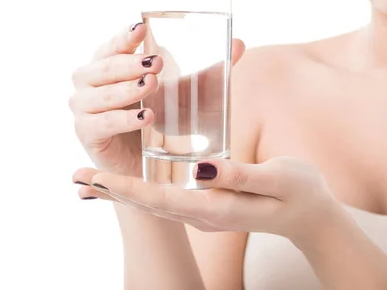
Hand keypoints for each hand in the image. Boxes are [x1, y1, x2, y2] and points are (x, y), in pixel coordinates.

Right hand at [68, 22, 245, 175]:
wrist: (153, 166)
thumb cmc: (166, 120)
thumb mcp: (190, 93)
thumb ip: (211, 70)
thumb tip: (239, 44)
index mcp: (110, 65)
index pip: (113, 45)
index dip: (124, 36)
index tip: (142, 29)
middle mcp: (91, 82)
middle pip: (103, 66)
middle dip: (129, 64)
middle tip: (156, 62)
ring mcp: (84, 108)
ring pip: (99, 94)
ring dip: (126, 88)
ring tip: (152, 84)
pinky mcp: (88, 134)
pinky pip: (101, 124)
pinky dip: (123, 119)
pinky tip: (146, 117)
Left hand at [72, 156, 343, 240]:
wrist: (311, 216)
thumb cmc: (298, 192)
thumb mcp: (275, 178)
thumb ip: (238, 175)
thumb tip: (200, 169)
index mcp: (216, 208)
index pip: (160, 199)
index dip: (125, 188)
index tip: (93, 178)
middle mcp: (204, 214)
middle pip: (149, 204)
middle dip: (111, 190)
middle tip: (75, 178)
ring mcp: (205, 212)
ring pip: (155, 202)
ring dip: (122, 191)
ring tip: (90, 181)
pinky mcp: (210, 205)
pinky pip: (168, 198)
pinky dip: (143, 190)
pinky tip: (131, 183)